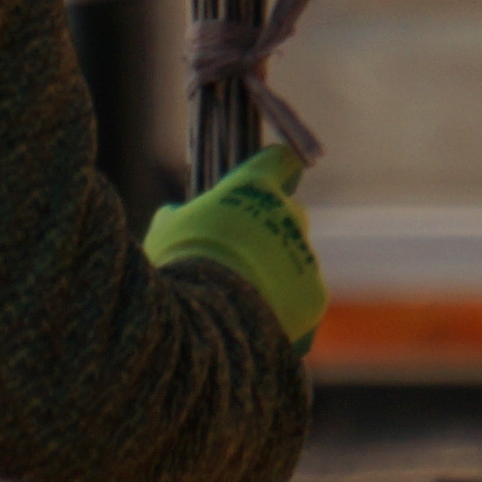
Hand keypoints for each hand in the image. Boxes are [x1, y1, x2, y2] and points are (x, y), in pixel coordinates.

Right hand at [143, 144, 323, 343]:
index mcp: (255, 187)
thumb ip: (179, 215)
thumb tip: (174, 212)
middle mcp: (289, 215)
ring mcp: (306, 256)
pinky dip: (284, 307)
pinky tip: (254, 320)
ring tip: (239, 296)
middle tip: (237, 253)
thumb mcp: (167, 229)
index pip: (279, 161)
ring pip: (295, 258)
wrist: (207, 316)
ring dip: (274, 271)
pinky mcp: (314, 297)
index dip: (273, 170)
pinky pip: (301, 297)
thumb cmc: (181, 262)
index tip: (264, 181)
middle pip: (288, 213)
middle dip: (269, 230)